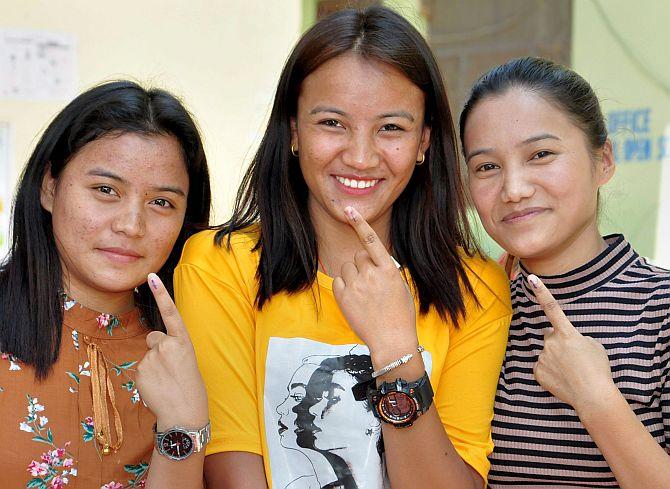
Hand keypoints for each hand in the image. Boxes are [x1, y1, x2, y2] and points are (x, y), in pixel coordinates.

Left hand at [136, 273, 207, 430]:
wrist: (184, 413)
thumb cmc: (190, 387)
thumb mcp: (187, 361)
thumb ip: (171, 347)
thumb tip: (154, 345)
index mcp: (183, 341)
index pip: (171, 313)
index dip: (161, 293)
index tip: (151, 276)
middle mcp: (167, 345)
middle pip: (153, 338)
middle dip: (158, 350)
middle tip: (171, 370)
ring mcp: (152, 358)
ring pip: (146, 356)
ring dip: (153, 367)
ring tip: (166, 382)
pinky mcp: (140, 371)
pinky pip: (140, 369)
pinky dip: (146, 378)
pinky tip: (157, 387)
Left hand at [332, 206, 416, 354]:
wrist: (391, 341)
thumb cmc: (400, 314)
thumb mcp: (400, 286)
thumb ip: (385, 270)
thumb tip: (372, 259)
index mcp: (389, 270)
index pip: (372, 241)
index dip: (360, 224)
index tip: (350, 211)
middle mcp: (371, 275)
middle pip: (359, 257)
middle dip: (363, 265)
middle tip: (372, 284)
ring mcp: (356, 286)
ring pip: (347, 268)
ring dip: (354, 275)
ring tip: (364, 293)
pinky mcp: (343, 297)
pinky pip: (339, 280)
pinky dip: (345, 286)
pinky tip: (355, 299)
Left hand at [529, 274, 616, 411]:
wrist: (592, 396)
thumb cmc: (598, 370)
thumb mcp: (594, 347)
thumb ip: (577, 339)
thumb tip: (567, 342)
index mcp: (566, 333)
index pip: (552, 307)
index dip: (541, 291)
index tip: (531, 278)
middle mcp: (551, 342)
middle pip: (550, 336)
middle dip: (558, 343)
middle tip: (572, 358)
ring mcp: (542, 356)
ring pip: (548, 353)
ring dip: (556, 359)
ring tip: (572, 372)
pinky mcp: (537, 371)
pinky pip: (543, 367)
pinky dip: (551, 372)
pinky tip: (562, 380)